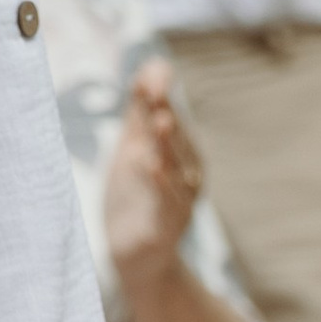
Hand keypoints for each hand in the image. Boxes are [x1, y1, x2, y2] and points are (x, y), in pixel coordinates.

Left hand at [104, 58, 203, 292]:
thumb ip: (143, 110)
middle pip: (177, 144)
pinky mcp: (163, 230)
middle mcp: (185, 179)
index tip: (153, 71)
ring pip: (176, 172)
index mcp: (180, 157)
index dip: (162, 98)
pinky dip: (160, 186)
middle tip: (156, 92)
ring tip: (161, 122)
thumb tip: (156, 63)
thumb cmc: (137, 196)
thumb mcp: (135, 147)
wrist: (137, 258)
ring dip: (170, 147)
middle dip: (168, 116)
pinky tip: (150, 166)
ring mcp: (177, 205)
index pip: (171, 122)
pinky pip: (165, 206)